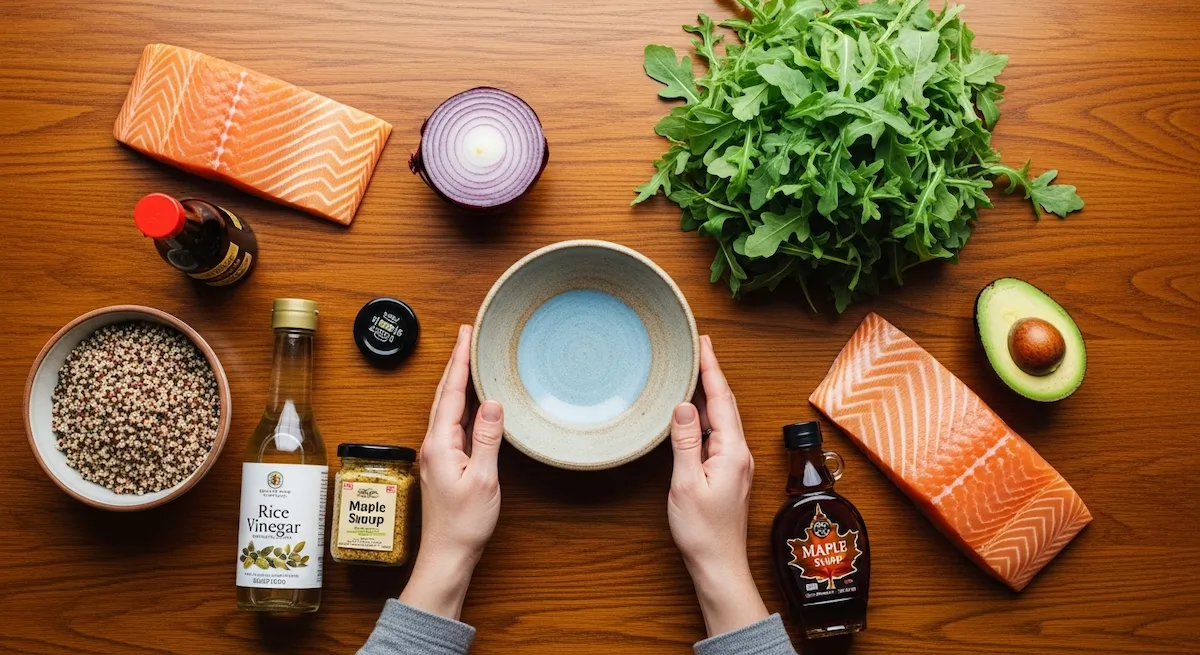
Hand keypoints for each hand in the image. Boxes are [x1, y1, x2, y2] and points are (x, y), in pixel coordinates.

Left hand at [399, 325, 502, 619]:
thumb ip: (488, 438)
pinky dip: (461, 404)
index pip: (452, 393)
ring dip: (457, 382)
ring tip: (468, 359)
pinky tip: (472, 401)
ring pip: (447, 408)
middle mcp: (433, 444)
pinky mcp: (443, 462)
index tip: (466, 335)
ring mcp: (437, 453)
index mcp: (440, 443)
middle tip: (467, 336)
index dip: (460, 362)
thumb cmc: (465, 523)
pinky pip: (452, 423)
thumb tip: (493, 402)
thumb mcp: (484, 478)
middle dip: (456, 364)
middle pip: (444, 395)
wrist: (448, 554)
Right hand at [668, 335, 768, 635]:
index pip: (721, 400)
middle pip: (726, 404)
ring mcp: (736, 463)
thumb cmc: (702, 531)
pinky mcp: (729, 472)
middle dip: (712, 374)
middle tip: (698, 347)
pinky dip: (708, 415)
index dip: (711, 369)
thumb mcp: (685, 484)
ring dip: (709, 393)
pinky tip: (695, 411)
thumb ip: (685, 442)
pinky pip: (719, 433)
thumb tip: (683, 405)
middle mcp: (739, 453)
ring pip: (723, 418)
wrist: (718, 564)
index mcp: (731, 451)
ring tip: (695, 370)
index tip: (703, 343)